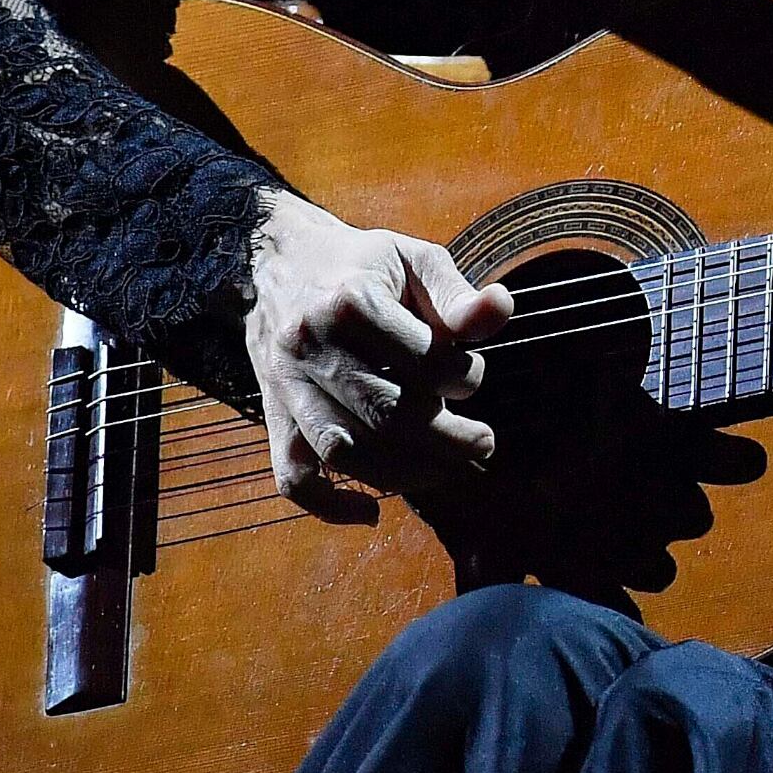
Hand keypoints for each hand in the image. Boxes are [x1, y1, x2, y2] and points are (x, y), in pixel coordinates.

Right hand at [244, 189, 514, 506]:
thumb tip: (500, 310)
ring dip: (404, 473)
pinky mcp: (272, 416)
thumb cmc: (360, 264)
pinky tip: (371, 513)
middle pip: (386, 413)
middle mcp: (312, 347)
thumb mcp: (413, 260)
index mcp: (353, 302)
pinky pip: (291, 475)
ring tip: (446, 470)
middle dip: (446, 438)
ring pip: (345, 450)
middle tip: (483, 443)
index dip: (462, 377)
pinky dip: (329, 505)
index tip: (470, 375)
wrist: (277, 263)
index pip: (424, 361)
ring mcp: (286, 387)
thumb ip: (457, 293)